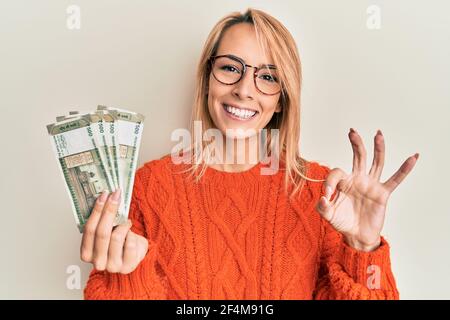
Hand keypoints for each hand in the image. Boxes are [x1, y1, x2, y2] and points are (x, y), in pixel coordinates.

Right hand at [80, 189, 148, 273]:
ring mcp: (112, 266)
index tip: (103, 195)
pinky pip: (129, 243)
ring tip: (126, 221)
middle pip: (101, 233)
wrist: (134, 254)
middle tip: (116, 197)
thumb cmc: (119, 243)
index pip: (89, 229)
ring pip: (116, 237)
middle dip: (109, 211)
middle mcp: (97, 262)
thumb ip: (101, 222)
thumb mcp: (106, 232)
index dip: (97, 211)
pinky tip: (131, 232)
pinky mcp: (127, 266)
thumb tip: (103, 198)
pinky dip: (131, 233)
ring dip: (123, 225)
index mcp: (86, 254)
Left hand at [316, 128, 418, 251]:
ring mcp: (371, 185)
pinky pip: (395, 179)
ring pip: (376, 163)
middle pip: (358, 157)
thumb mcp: (328, 215)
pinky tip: (413, 157)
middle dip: (356, 144)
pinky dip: (404, 169)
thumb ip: (322, 207)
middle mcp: (358, 180)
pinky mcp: (382, 193)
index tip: (326, 195)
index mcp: (343, 182)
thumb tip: (323, 198)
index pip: (337, 173)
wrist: (356, 236)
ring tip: (378, 134)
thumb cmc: (342, 222)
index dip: (329, 182)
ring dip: (378, 148)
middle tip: (352, 131)